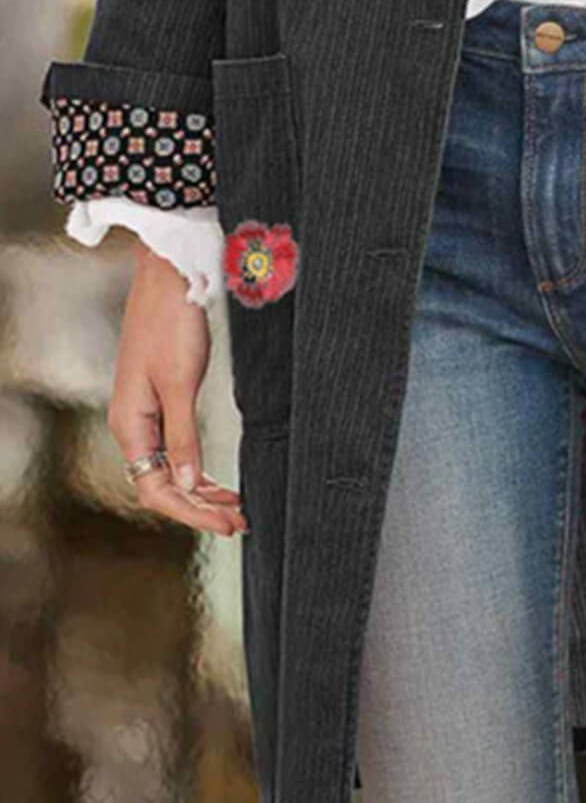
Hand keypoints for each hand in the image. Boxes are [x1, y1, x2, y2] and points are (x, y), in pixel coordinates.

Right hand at [108, 244, 246, 535]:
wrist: (168, 278)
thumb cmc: (170, 324)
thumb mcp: (180, 384)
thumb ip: (183, 437)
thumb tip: (188, 485)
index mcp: (129, 424)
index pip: (156, 489)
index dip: (191, 512)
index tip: (226, 525)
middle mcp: (133, 424)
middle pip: (163, 484)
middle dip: (200, 507)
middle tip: (240, 523)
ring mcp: (146, 412)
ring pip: (171, 468)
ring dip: (202, 491)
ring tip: (236, 508)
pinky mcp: (162, 398)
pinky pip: (176, 448)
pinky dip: (198, 467)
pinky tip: (218, 480)